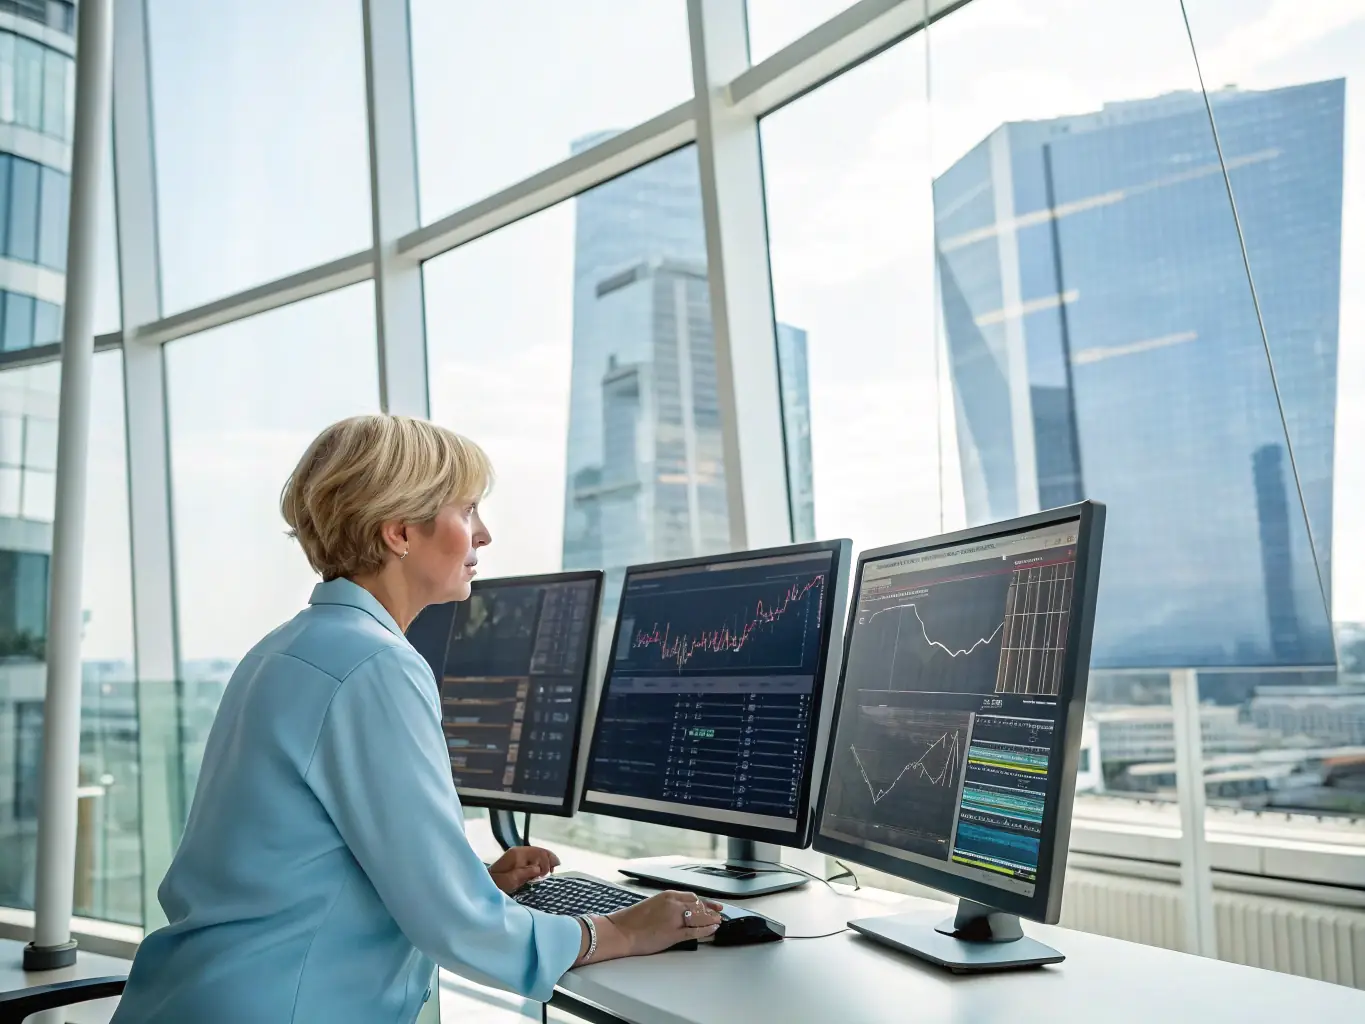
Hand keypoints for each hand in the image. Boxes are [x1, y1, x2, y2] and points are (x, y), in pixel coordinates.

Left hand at [489, 846, 559, 893]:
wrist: (484, 885)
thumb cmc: (496, 884)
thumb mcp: (510, 880)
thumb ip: (524, 873)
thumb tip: (538, 870)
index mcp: (517, 854)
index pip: (538, 852)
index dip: (545, 862)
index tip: (545, 875)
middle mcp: (520, 851)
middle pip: (540, 851)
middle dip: (549, 860)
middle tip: (553, 871)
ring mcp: (519, 856)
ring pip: (538, 854)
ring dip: (546, 861)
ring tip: (551, 871)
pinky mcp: (519, 862)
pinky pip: (534, 859)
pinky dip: (542, 863)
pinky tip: (545, 870)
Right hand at [605, 890, 723, 956]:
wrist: (621, 932)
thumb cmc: (632, 920)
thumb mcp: (652, 905)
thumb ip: (668, 906)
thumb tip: (680, 912)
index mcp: (667, 896)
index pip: (692, 897)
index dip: (705, 902)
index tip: (712, 904)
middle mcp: (673, 904)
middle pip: (699, 906)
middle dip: (710, 910)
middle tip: (719, 913)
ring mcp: (675, 919)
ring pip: (700, 917)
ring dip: (711, 919)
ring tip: (718, 921)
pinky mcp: (674, 933)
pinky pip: (695, 931)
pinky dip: (707, 930)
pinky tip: (713, 929)